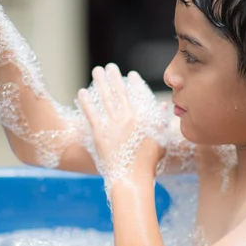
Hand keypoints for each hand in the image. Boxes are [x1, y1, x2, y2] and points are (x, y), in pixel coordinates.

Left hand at [78, 64, 166, 185]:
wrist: (132, 179)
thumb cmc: (148, 164)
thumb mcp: (159, 141)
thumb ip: (160, 122)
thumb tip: (163, 106)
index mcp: (144, 119)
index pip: (138, 95)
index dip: (134, 83)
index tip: (130, 74)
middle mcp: (128, 118)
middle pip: (120, 92)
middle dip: (114, 77)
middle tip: (109, 66)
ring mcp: (113, 125)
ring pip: (105, 98)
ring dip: (100, 82)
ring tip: (96, 71)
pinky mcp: (99, 134)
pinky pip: (91, 114)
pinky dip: (86, 102)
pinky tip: (82, 92)